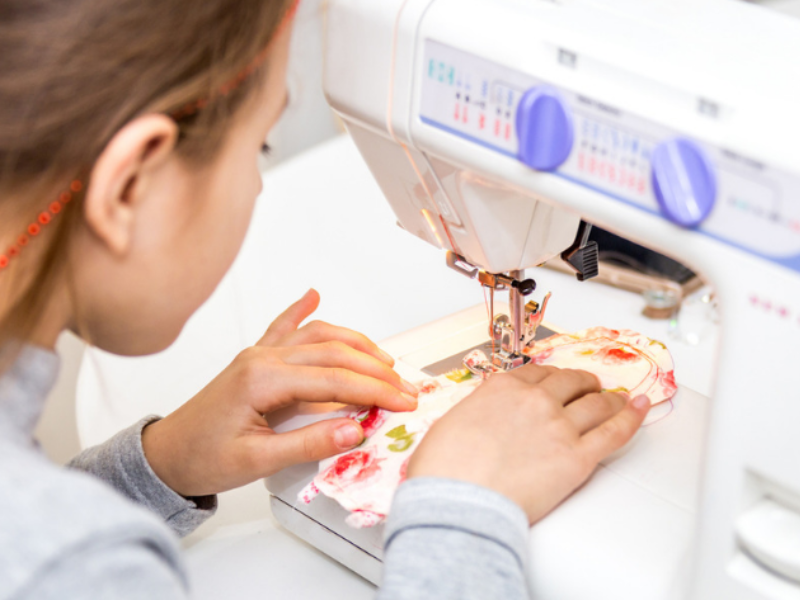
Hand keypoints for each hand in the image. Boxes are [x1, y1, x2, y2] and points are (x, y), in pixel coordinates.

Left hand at [141, 289, 417, 496]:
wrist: (167, 454)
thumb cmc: (204, 457)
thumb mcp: (257, 461)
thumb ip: (308, 444)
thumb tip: (355, 429)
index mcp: (262, 380)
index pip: (335, 381)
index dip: (375, 391)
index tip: (404, 401)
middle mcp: (262, 358)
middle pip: (333, 354)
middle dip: (375, 369)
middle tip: (406, 387)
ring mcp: (258, 354)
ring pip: (316, 336)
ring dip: (354, 343)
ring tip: (384, 358)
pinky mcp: (254, 358)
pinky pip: (282, 328)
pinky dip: (301, 311)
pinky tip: (312, 295)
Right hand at [407, 364, 648, 523]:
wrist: (459, 502)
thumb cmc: (445, 471)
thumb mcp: (450, 425)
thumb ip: (474, 415)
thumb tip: (478, 423)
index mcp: (502, 388)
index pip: (536, 372)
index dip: (551, 377)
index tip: (557, 380)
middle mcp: (534, 400)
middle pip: (571, 382)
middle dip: (583, 383)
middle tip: (589, 387)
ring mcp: (559, 426)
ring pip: (597, 404)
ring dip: (609, 399)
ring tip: (617, 399)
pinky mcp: (578, 458)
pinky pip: (615, 432)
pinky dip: (632, 417)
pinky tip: (641, 407)